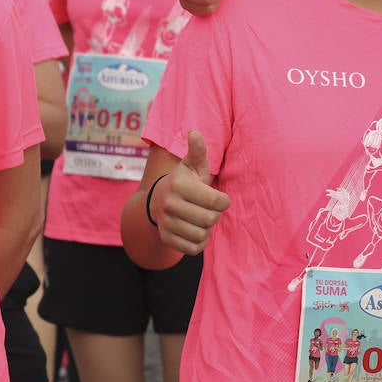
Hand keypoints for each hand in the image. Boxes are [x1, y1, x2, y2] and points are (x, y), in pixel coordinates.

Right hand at [154, 130, 229, 254]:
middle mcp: (168, 204)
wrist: (158, 201)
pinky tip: (195, 230)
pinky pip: (193, 248)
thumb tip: (194, 132)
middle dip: (215, 215)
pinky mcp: (165, 238)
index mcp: (179, 185)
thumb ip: (197, 150)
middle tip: (208, 209)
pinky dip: (199, 242)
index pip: (217, 201)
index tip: (219, 198)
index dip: (224, 201)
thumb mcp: (191, 165)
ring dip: (207, 229)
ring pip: (202, 234)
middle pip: (210, 219)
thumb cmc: (184, 181)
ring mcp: (165, 223)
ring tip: (200, 218)